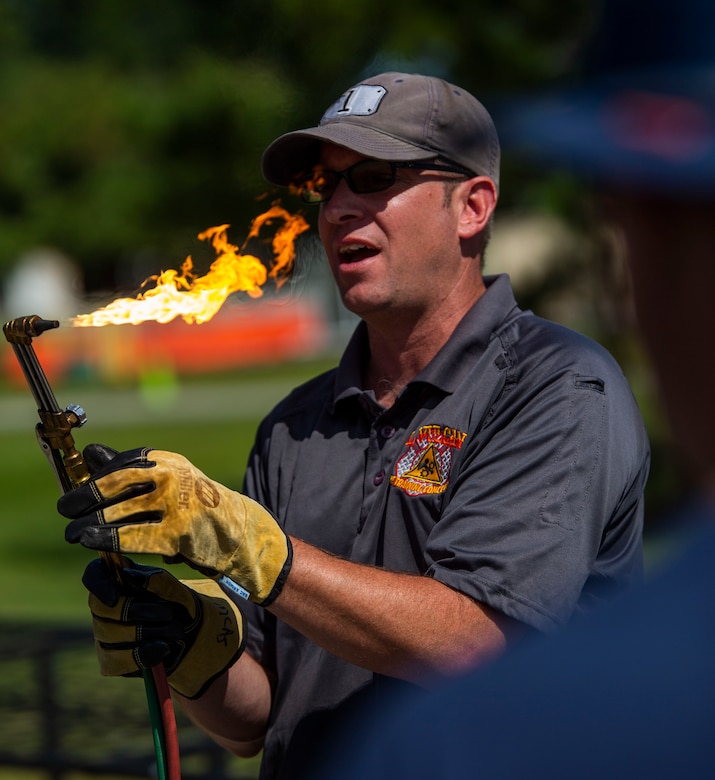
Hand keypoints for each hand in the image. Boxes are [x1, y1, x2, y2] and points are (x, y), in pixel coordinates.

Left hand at [60, 445, 291, 604]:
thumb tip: (91, 452)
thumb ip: (130, 469)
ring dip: (90, 522)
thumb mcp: (166, 479)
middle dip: (85, 497)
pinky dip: (107, 538)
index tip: (75, 490)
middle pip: (118, 484)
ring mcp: (176, 505)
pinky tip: (91, 541)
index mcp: (169, 462)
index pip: (123, 463)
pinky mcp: (177, 533)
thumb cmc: (193, 504)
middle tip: (65, 510)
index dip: (95, 477)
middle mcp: (173, 477)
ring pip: (121, 511)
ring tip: (73, 533)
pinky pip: (133, 535)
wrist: (236, 532)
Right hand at [83, 558, 244, 698]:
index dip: (99, 583)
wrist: (191, 634)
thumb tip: (129, 576)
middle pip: (102, 608)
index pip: (93, 574)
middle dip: (137, 611)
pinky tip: (163, 649)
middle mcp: (104, 607)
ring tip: (174, 630)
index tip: (116, 594)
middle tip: (167, 613)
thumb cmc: (178, 604)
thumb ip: (155, 580)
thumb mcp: (174, 588)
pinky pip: (117, 661)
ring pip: (110, 635)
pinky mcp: (111, 661)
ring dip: (147, 633)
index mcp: (118, 580)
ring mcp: (103, 635)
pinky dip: (143, 655)